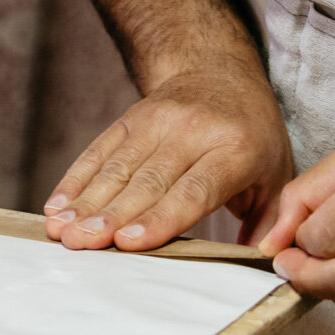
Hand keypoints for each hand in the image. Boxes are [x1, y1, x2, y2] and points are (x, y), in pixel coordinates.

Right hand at [43, 64, 292, 251]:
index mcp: (236, 148)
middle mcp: (193, 130)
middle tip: (83, 245)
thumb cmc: (253, 135)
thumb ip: (271, 222)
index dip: (159, 216)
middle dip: (112, 216)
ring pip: (118, 166)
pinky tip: (57, 206)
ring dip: (87, 202)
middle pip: (148, 180)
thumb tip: (265, 265)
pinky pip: (100, 149)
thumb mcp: (277, 173)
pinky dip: (76, 179)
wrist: (220, 69)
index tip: (129, 243)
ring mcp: (158, 119)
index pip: (194, 189)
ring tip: (63, 231)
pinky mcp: (132, 116)